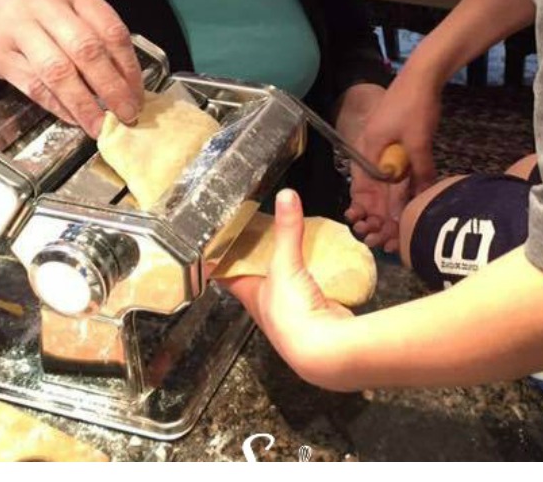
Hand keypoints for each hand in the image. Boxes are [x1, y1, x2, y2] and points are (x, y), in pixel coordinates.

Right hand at [0, 0, 143, 127]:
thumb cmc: (21, 8)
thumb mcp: (59, 3)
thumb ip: (89, 29)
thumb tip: (125, 78)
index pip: (111, 29)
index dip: (129, 66)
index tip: (138, 92)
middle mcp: (43, 0)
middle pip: (88, 51)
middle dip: (113, 88)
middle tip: (128, 112)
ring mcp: (16, 25)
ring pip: (60, 71)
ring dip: (85, 103)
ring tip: (101, 124)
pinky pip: (33, 83)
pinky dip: (56, 104)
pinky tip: (72, 117)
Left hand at [225, 190, 361, 390]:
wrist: (323, 348)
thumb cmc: (290, 313)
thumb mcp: (284, 266)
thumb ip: (287, 230)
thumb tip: (286, 195)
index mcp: (249, 294)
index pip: (226, 272)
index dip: (220, 256)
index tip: (219, 238)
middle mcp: (267, 303)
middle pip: (257, 276)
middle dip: (258, 257)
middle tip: (262, 231)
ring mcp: (292, 308)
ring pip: (285, 283)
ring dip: (288, 267)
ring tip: (293, 242)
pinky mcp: (316, 311)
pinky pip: (311, 288)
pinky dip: (315, 276)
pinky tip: (323, 262)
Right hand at [346, 81, 443, 251]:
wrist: (423, 74)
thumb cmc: (416, 105)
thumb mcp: (419, 141)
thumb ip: (419, 170)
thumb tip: (420, 199)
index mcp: (367, 149)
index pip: (362, 189)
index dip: (369, 211)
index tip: (378, 229)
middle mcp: (368, 148)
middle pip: (369, 187)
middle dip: (377, 210)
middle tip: (386, 232)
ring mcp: (380, 143)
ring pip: (381, 178)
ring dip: (389, 198)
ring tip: (395, 220)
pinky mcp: (392, 139)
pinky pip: (391, 167)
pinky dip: (398, 182)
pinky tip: (408, 194)